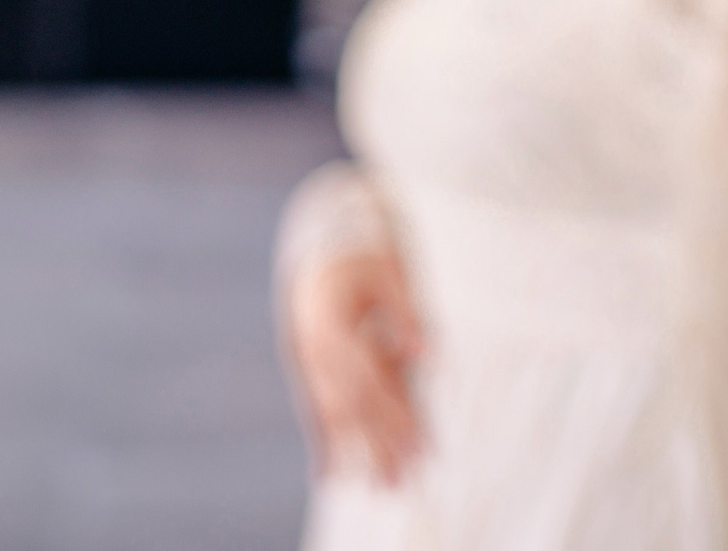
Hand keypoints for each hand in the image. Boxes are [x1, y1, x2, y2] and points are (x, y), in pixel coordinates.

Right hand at [283, 247, 425, 485]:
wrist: (321, 241)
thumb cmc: (363, 253)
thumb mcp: (388, 269)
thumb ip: (404, 310)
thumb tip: (422, 354)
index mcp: (330, 323)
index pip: (367, 381)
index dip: (393, 415)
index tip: (420, 444)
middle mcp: (312, 349)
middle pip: (349, 406)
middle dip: (379, 444)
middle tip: (406, 478)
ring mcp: (305, 361)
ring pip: (333, 416)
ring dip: (357, 452)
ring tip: (386, 486)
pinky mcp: (306, 368)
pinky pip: (314, 411)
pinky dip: (322, 443)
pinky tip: (327, 476)